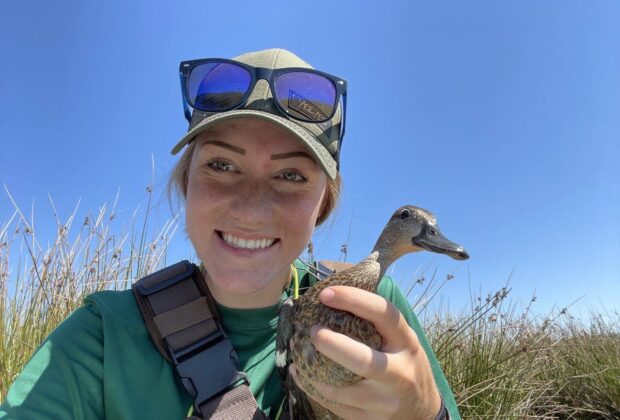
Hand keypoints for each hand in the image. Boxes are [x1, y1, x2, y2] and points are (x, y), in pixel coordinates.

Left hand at [290, 285, 441, 419]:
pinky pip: (335, 405)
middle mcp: (399, 373)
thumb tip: (336, 293)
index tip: (326, 294)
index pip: (384, 314)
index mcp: (406, 343)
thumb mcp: (402, 340)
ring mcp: (384, 401)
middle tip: (312, 330)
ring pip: (343, 390)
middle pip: (364, 361)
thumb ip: (377, 322)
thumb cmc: (405, 364)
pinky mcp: (369, 419)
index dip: (354, 300)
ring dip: (314, 370)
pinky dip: (313, 388)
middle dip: (333, 345)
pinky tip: (300, 373)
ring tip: (297, 350)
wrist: (421, 412)